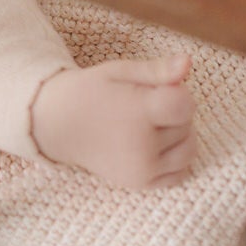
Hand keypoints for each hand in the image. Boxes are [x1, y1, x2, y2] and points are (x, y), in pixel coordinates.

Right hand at [30, 54, 193, 188]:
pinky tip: (156, 145)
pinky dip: (176, 159)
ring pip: (188, 151)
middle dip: (174, 112)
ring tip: (152, 125)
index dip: (179, 93)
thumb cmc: (91, 91)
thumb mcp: (120, 71)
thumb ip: (157, 69)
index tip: (159, 90)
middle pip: (186, 126)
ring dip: (179, 136)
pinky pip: (179, 173)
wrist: (57, 124)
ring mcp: (141, 169)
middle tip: (145, 105)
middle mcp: (141, 147)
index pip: (185, 105)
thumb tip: (188, 63)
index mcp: (136, 114)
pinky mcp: (139, 183)